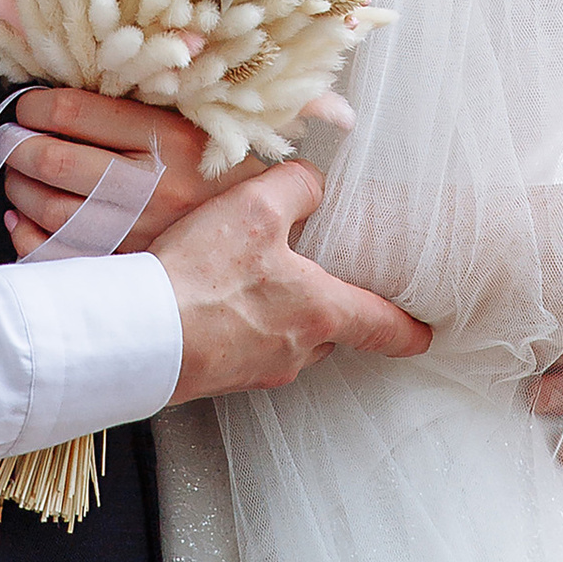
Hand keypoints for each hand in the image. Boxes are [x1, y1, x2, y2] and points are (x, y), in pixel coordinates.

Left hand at [2, 84, 221, 258]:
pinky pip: (60, 256)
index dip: (37, 107)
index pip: (75, 114)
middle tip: (10, 139)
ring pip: (50, 209)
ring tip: (16, 174)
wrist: (267, 228)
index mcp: (169, 139)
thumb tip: (64, 100)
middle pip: (55, 161)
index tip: (27, 107)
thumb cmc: (226, 170)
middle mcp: (153, 187)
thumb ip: (139, 109)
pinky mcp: (130, 268)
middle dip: (18, 146)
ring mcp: (139, 234)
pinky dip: (27, 237)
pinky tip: (20, 220)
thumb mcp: (196, 124)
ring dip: (18, 187)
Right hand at [155, 160, 430, 403]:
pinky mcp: (223, 376)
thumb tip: (313, 185)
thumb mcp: (254, 208)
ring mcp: (260, 369)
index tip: (425, 333)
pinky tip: (220, 301)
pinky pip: (251, 348)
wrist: (138, 335)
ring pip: (292, 340)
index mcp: (321, 311)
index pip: (383, 326)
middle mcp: (299, 349)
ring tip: (259, 282)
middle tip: (324, 280)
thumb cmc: (200, 278)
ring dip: (285, 316)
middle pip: (334, 330)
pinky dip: (247, 326)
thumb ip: (297, 187)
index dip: (408, 329)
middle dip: (333, 308)